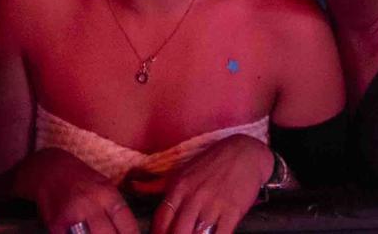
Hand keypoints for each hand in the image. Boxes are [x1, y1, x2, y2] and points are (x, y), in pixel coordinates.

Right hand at [26, 150, 139, 233]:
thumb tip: (128, 231)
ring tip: (97, 233)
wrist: (49, 168)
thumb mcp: (104, 185)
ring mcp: (72, 216)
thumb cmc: (81, 178)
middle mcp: (90, 204)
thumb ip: (115, 208)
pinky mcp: (55, 225)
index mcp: (106, 193)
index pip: (127, 224)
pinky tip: (79, 233)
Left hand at [153, 132, 273, 233]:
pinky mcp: (232, 211)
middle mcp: (193, 197)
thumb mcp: (181, 170)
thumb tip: (133, 185)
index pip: (161, 221)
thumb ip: (157, 183)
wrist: (245, 152)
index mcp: (178, 188)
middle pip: (177, 232)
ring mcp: (213, 205)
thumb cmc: (211, 162)